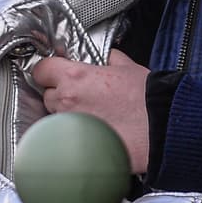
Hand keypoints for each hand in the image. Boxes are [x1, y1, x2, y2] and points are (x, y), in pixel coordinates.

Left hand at [32, 50, 150, 172]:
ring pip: (57, 117)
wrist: (160, 128)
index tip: (56, 73)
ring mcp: (70, 125)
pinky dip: (77, 133)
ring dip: (68, 115)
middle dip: (61, 94)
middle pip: (48, 95)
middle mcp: (67, 101)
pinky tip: (95, 131)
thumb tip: (108, 57)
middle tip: (82, 96)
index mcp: (76, 76)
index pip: (41, 70)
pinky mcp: (77, 145)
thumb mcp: (128, 68)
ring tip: (92, 115)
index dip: (49, 71)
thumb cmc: (147, 100)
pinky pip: (68, 136)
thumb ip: (111, 59)